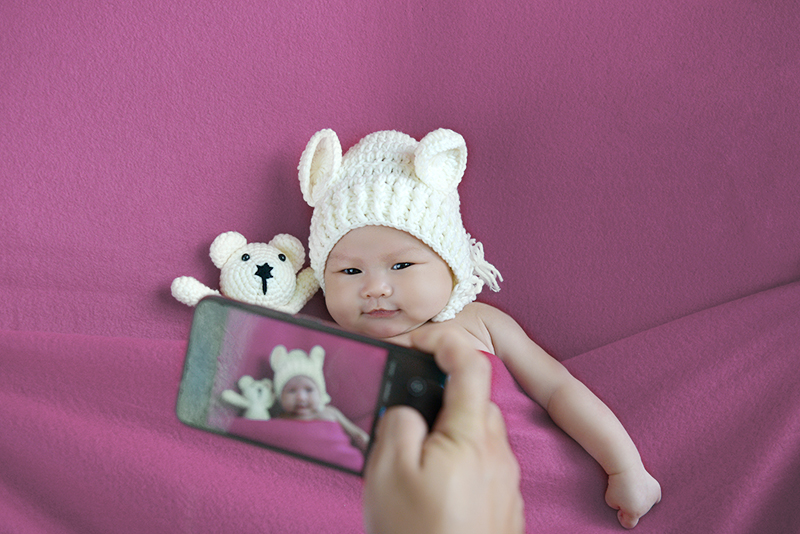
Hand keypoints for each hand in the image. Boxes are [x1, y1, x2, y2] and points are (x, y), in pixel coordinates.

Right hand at [363, 325, 524, 533]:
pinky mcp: (506, 506)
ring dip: (452, 437)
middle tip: (409, 424)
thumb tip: (409, 410)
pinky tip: (438, 494)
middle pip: (475, 402)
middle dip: (444, 400)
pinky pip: (485, 467)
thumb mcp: (388, 473)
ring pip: (480, 436)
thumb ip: (399, 425)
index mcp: (469, 434)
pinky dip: (463, 465)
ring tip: (419, 469)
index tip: (427, 340)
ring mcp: (505, 481)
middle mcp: (496, 452)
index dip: (449, 342)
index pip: (471, 366)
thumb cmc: (419, 533)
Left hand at [605, 464, 661, 528]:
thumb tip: (626, 505)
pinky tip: (642, 490)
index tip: (618, 510)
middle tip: (623, 495)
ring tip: (631, 489)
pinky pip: (654, 497)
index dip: (622, 517)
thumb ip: (619, 507)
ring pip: (646, 505)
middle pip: (638, 513)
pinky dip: (649, 495)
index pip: (629, 524)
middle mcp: (646, 508)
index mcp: (634, 513)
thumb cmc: (616, 483)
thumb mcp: (610, 500)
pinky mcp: (657, 489)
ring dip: (640, 500)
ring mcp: (653, 499)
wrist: (626, 466)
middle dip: (631, 507)